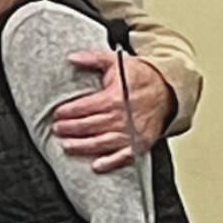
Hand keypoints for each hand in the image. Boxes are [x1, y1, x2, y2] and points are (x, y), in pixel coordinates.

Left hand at [55, 52, 172, 171]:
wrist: (166, 90)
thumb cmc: (139, 77)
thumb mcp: (116, 61)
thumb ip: (93, 58)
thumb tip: (71, 57)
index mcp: (114, 98)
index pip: (84, 107)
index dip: (67, 111)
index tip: (57, 114)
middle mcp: (121, 117)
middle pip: (88, 126)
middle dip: (69, 128)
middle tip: (56, 129)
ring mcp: (130, 133)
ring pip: (100, 143)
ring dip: (81, 146)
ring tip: (66, 146)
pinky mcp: (139, 144)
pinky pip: (123, 156)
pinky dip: (110, 162)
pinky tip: (97, 165)